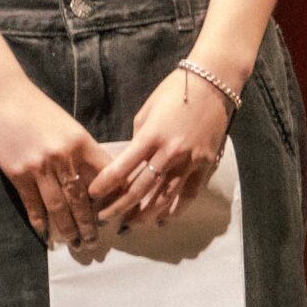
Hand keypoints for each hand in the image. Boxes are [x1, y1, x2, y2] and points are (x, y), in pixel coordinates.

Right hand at [0, 74, 107, 246]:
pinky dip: (40, 221)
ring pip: (58, 205)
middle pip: (82, 196)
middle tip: (96, 242)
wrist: (2, 95)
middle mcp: (64, 156)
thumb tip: (94, 175)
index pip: (105, 174)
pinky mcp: (17, 173)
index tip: (119, 212)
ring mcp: (39, 166)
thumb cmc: (36, 108)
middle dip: (90, 222)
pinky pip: (32, 203)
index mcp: (81, 142)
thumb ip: (80, 149)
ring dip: (68, 228)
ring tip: (75, 243)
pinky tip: (45, 234)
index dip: (113, 196)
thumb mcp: (67, 125)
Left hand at [91, 64, 237, 230]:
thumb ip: (138, 140)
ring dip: (144, 215)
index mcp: (151, 136)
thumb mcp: (147, 112)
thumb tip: (131, 161)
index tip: (91, 196)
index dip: (103, 186)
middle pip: (139, 190)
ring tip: (129, 225)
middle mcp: (170, 152)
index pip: (121, 170)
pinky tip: (163, 220)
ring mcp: (190, 160)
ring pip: (164, 198)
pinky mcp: (207, 163)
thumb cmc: (174, 91)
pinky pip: (190, 193)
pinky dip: (176, 210)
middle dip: (118, 207)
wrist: (214, 81)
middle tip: (104, 218)